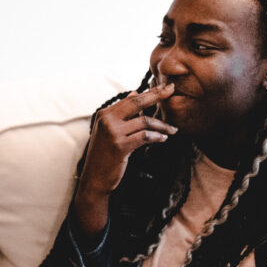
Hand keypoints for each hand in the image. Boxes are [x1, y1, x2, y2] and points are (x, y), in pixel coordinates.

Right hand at [73, 83, 175, 236]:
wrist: (94, 179)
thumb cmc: (104, 155)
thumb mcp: (109, 130)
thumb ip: (121, 113)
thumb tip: (134, 93)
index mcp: (105, 114)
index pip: (131, 99)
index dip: (150, 92)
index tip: (166, 87)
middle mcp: (107, 120)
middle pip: (137, 102)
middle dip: (157, 95)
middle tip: (172, 90)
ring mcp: (113, 132)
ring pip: (145, 121)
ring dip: (162, 125)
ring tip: (172, 130)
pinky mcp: (120, 146)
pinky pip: (145, 136)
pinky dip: (157, 137)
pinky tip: (164, 139)